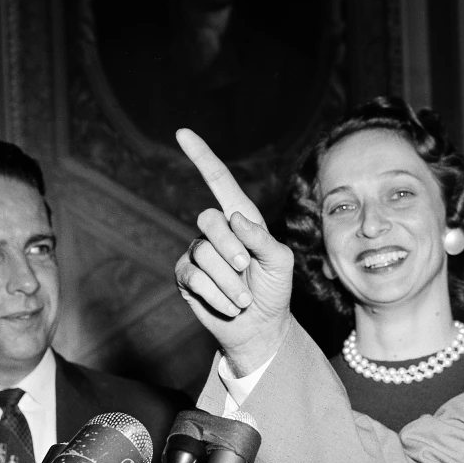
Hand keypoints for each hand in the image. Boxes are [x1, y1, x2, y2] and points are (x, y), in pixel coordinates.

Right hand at [175, 129, 294, 375]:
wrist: (260, 329)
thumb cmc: (274, 291)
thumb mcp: (281, 262)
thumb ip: (262, 238)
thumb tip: (234, 218)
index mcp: (242, 220)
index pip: (220, 182)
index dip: (202, 157)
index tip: (182, 133)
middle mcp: (218, 232)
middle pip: (208, 219)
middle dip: (231, 248)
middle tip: (247, 270)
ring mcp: (199, 254)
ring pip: (203, 253)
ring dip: (228, 281)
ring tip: (243, 299)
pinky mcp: (186, 277)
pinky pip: (194, 277)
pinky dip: (216, 294)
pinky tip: (228, 305)